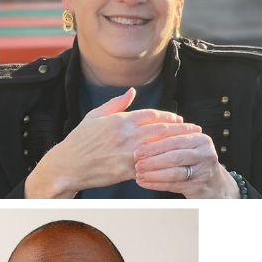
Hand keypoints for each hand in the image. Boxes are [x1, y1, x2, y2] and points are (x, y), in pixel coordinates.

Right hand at [26, 88, 201, 197]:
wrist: (66, 165)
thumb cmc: (78, 141)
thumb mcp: (94, 116)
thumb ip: (115, 104)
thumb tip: (132, 91)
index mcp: (120, 120)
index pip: (152, 114)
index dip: (168, 116)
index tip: (178, 119)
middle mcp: (126, 135)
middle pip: (162, 130)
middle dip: (181, 129)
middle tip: (195, 130)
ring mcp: (128, 153)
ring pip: (160, 147)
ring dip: (176, 146)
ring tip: (189, 145)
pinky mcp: (126, 170)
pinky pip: (150, 165)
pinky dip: (162, 164)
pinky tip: (172, 163)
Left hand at [134, 132, 238, 197]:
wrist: (212, 182)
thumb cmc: (192, 160)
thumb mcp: (186, 146)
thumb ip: (170, 139)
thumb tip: (142, 137)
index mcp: (200, 139)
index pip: (174, 141)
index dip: (154, 146)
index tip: (137, 150)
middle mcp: (205, 154)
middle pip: (174, 157)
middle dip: (152, 160)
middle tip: (136, 163)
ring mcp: (203, 171)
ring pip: (174, 173)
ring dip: (153, 174)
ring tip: (139, 174)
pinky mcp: (198, 186)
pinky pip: (173, 185)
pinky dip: (156, 184)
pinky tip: (144, 182)